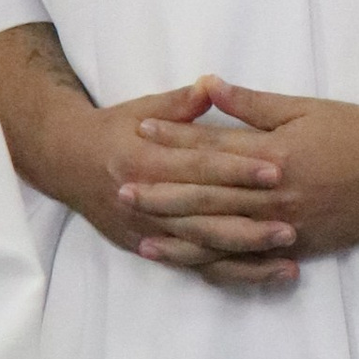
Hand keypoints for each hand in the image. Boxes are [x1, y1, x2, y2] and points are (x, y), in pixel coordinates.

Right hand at [78, 79, 299, 287]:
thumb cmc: (113, 130)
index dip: (237, 169)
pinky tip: (266, 274)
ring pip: (201, 249)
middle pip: (202, 216)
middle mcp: (144, 200)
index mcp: (144, 159)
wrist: (66, 162)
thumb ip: (180, 104)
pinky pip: (195, 267)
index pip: (198, 167)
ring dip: (244, 256)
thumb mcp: (142, 109)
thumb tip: (212, 84)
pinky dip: (231, 274)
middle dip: (248, 224)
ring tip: (287, 261)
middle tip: (292, 227)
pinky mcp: (150, 249)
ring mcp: (146, 230)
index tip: (276, 170)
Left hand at [126, 82, 358, 273]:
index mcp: (273, 153)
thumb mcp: (305, 108)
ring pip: (221, 233)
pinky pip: (249, 259)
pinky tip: (194, 262)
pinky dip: (218, 262)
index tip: (138, 130)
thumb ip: (252, 104)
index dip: (173, 137)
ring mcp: (285, 225)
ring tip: (143, 234)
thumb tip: (208, 86)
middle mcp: (274, 194)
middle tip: (120, 188)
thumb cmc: (358, 131)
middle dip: (161, 192)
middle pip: (206, 194)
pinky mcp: (298, 247)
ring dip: (179, 234)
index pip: (212, 146)